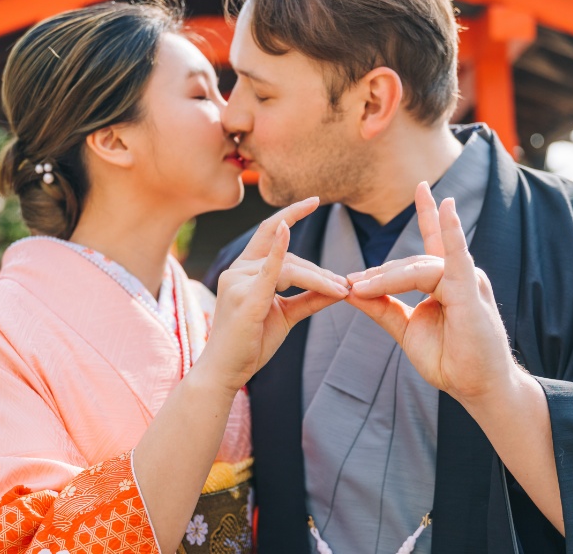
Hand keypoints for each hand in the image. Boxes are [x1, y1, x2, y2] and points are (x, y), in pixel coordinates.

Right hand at [205, 198, 348, 392]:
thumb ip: (309, 298)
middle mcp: (238, 270)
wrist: (226, 371)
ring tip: (342, 290)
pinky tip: (287, 230)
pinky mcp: (246, 298)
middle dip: (319, 271)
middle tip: (346, 285)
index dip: (291, 214)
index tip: (314, 200)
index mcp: (245, 270)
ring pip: (288, 267)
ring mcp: (239, 282)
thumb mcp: (286, 314)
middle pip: (288, 257)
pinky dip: (277, 249)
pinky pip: (267, 270)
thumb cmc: (251, 343)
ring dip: (319, 278)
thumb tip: (340, 287)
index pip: (270, 233)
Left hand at [346, 182, 516, 403]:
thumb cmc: (450, 360)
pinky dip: (450, 232)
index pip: (434, 240)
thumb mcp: (407, 330)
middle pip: (410, 262)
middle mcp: (460, 275)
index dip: (428, 213)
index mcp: (447, 281)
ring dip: (386, 277)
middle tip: (350, 285)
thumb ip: (382, 308)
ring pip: (418, 267)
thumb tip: (351, 290)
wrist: (477, 388)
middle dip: (378, 274)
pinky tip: (445, 208)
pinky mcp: (471, 291)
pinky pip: (455, 258)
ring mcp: (467, 281)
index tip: (422, 187)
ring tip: (360, 287)